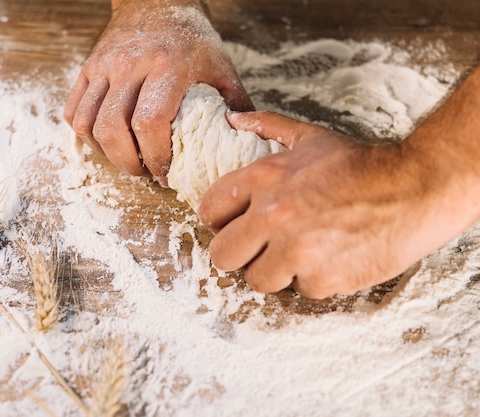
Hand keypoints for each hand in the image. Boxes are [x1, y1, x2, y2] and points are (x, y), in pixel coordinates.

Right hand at [64, 0, 252, 184]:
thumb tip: (243, 144)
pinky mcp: (87, 68)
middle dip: (129, 163)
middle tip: (146, 172)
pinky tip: (108, 141)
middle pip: (112, 129)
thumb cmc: (191, 39)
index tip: (167, 173)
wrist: (156, 0)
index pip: (149, 123)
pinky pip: (73, 112)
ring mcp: (103, 65)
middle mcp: (130, 64)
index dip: (156, 157)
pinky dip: (86, 136)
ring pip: (88, 124)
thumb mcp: (221, 67)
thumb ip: (236, 106)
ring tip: (128, 159)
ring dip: (106, 153)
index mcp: (168, 65)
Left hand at [197, 111, 461, 298]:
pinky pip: (298, 289)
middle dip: (239, 254)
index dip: (220, 222)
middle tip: (261, 247)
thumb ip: (268, 126)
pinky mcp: (321, 279)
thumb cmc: (360, 164)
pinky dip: (312, 279)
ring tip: (300, 252)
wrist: (415, 189)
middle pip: (222, 256)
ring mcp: (295, 251)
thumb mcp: (311, 138)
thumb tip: (232, 119)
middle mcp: (272, 216)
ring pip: (257, 279)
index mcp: (263, 179)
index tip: (235, 225)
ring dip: (275, 270)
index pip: (209, 212)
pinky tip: (330, 257)